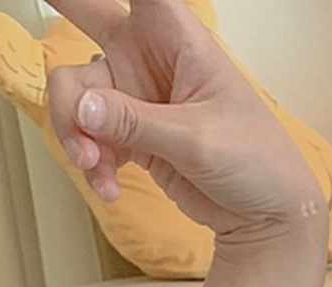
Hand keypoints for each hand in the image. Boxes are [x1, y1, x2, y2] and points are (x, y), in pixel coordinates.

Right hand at [41, 0, 326, 249]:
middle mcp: (150, 58)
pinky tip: (107, 185)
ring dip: (75, 128)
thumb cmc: (257, 164)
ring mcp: (136, 94)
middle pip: (92, 14)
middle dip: (62, 4)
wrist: (268, 220)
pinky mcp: (130, 133)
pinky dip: (92, 160)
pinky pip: (88, 134)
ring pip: (77, 89)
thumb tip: (80, 107)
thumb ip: (136, 123)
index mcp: (179, 40)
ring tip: (93, 166)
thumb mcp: (198, 141)